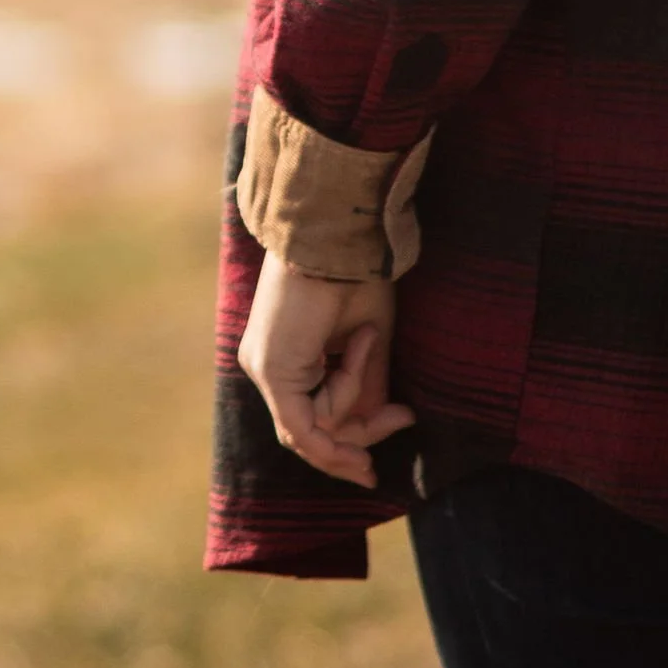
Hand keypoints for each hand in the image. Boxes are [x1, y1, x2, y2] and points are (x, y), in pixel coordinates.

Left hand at [237, 253, 414, 487]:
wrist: (338, 235)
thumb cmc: (354, 274)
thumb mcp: (367, 341)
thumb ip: (367, 385)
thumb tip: (379, 421)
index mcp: (283, 359)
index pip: (314, 418)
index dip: (358, 430)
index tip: (404, 417)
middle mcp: (265, 368)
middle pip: (311, 432)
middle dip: (360, 433)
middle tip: (404, 416)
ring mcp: (263, 370)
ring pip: (311, 427)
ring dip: (354, 393)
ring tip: (368, 337)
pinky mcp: (271, 370)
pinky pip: (303, 424)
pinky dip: (341, 399)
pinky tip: (363, 354)